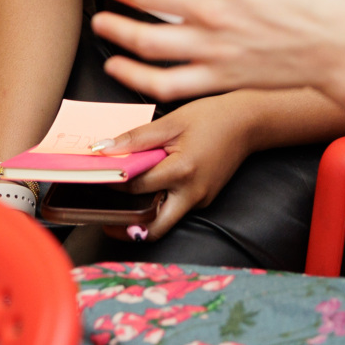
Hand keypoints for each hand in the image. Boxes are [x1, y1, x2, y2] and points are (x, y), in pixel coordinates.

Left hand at [98, 94, 256, 240]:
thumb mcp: (171, 121)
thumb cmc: (211, 117)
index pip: (136, 187)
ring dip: (142, 216)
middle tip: (104, 218)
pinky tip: (147, 188)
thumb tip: (103, 149)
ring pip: (165, 221)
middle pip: (153, 227)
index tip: (95, 178)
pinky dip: (158, 203)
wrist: (248, 122)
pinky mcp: (204, 200)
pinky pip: (176, 208)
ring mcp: (200, 200)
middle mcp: (192, 194)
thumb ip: (136, 138)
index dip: (113, 183)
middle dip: (126, 227)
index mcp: (182, 171)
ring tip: (120, 204)